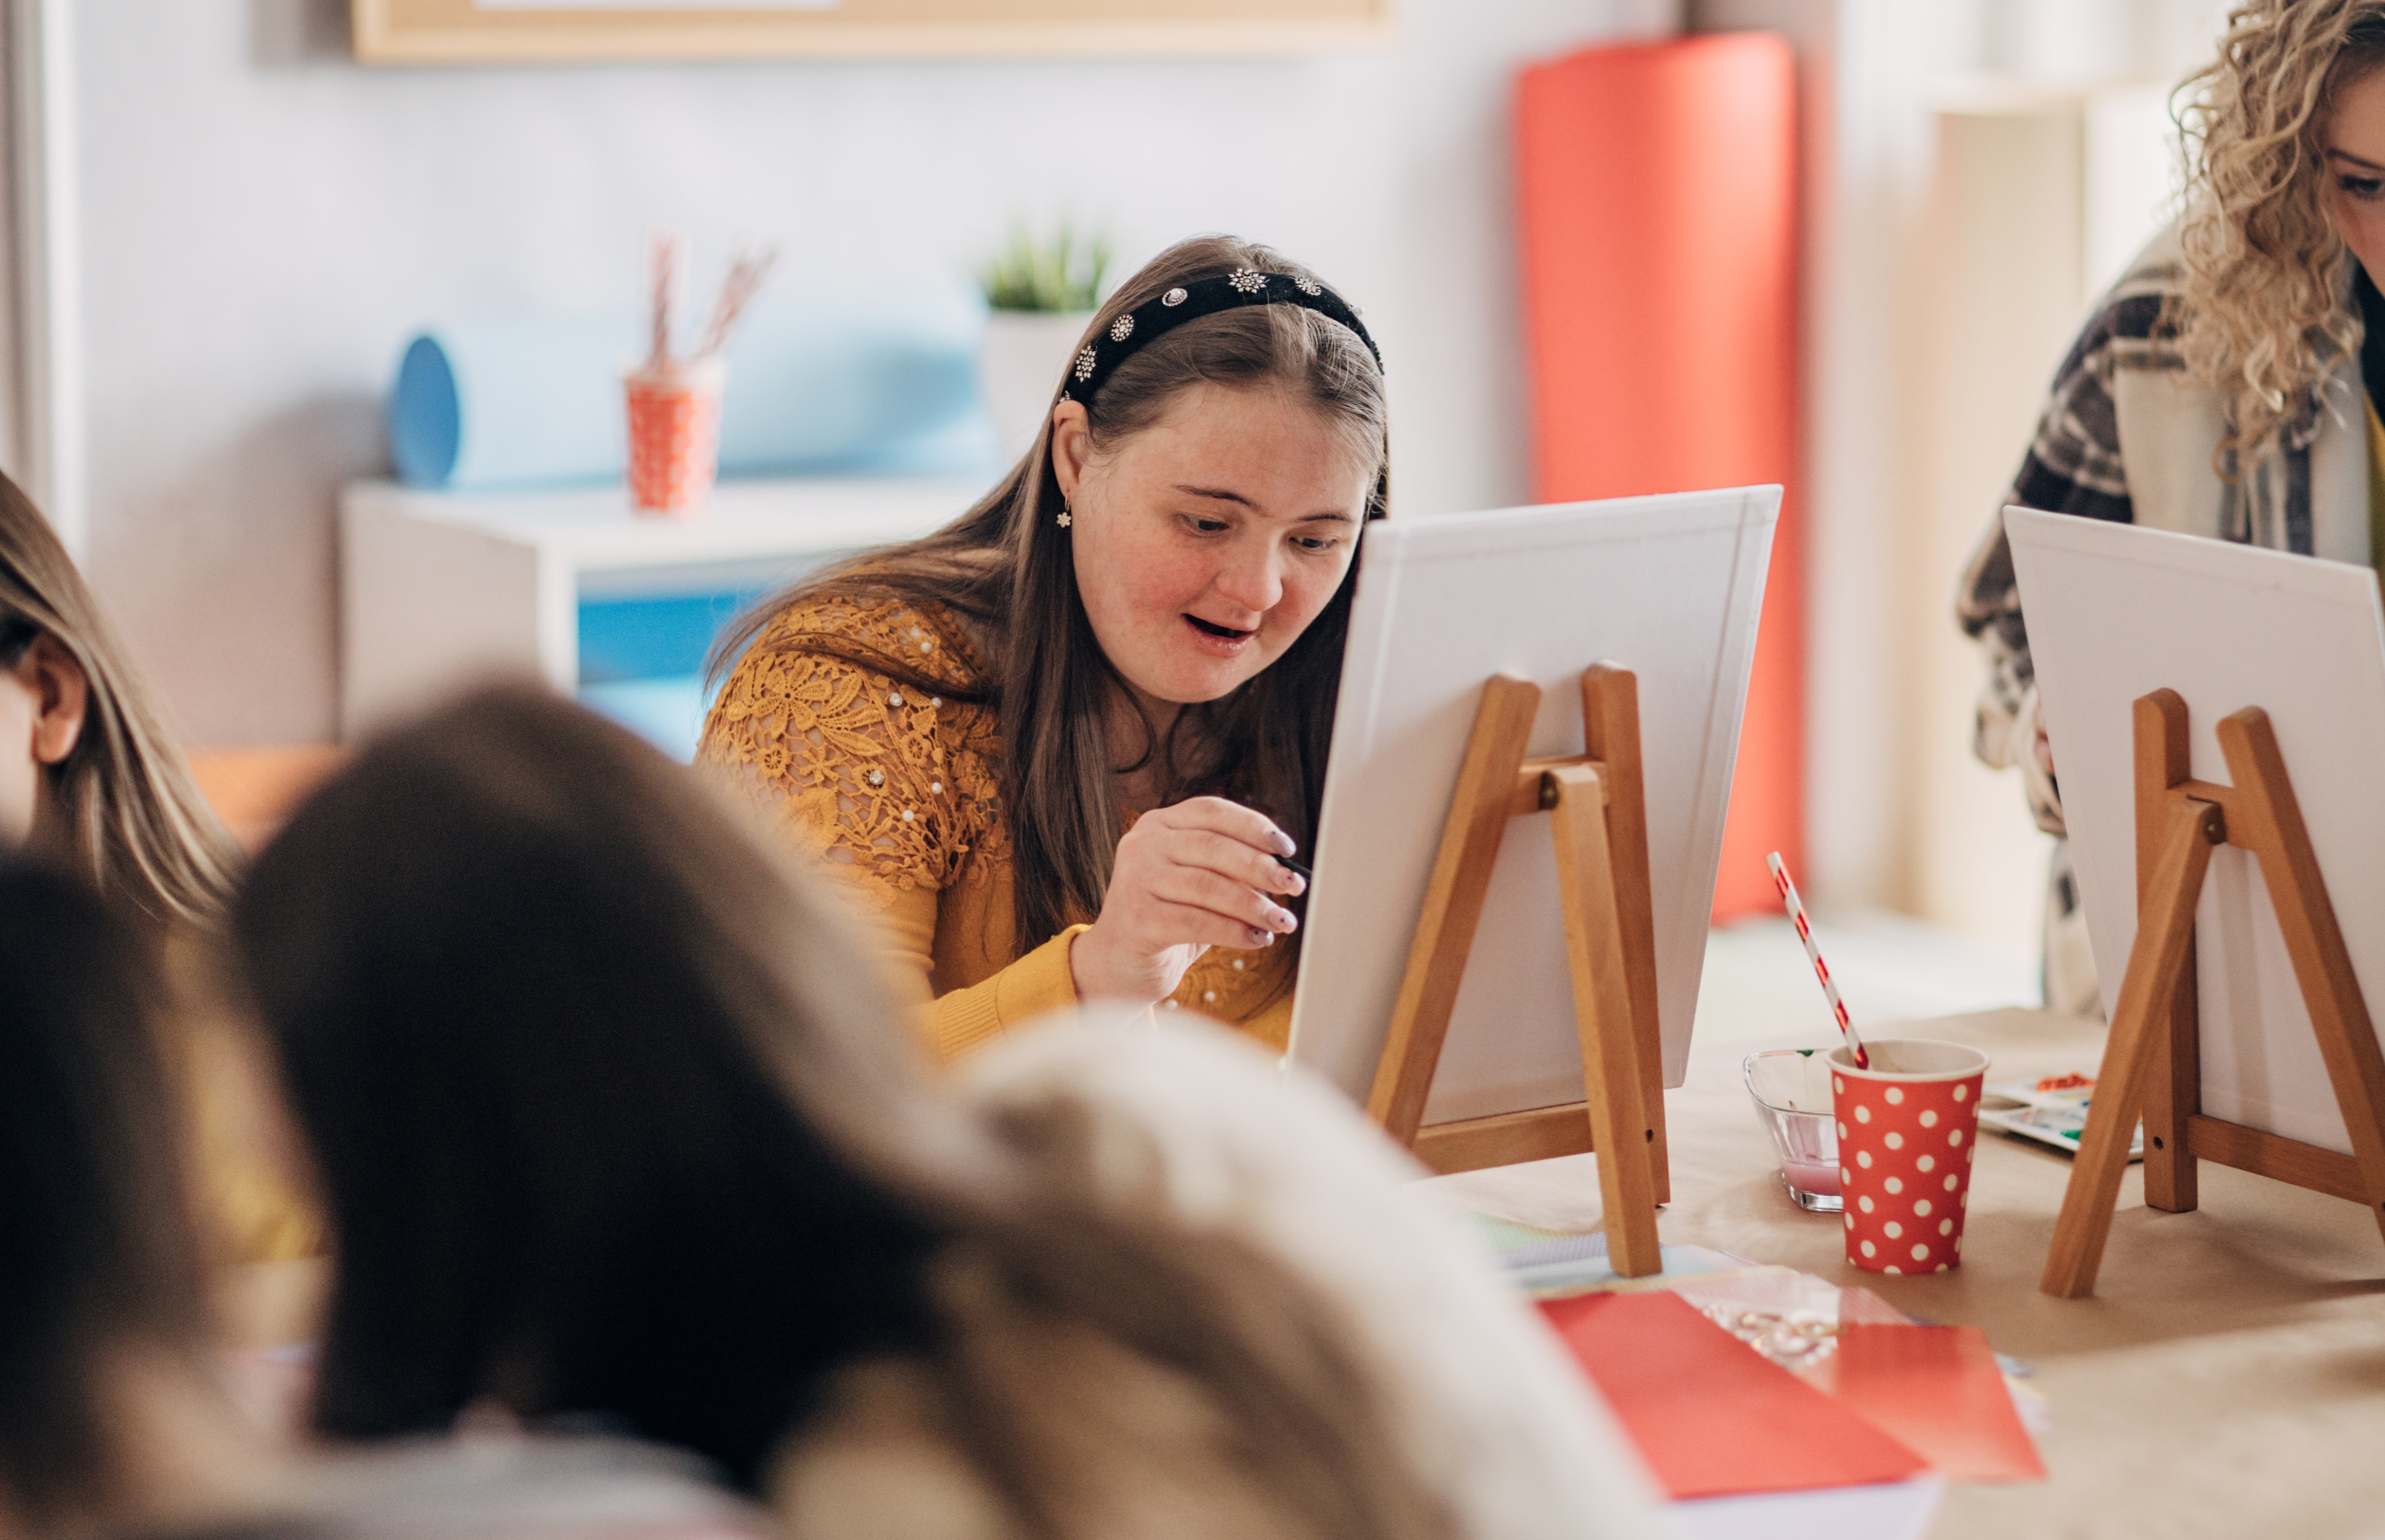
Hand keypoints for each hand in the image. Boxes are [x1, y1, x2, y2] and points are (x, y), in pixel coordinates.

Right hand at [1068, 796, 1306, 1006]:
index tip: (1287, 849)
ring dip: (1254, 905)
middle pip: (1213, 846)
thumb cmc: (1170, 918)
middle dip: (1261, 867)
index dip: (1253, 826)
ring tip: (1281, 921)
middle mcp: (1142, 844)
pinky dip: (1235, 931)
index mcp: (1159, 824)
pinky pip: (1198, 922)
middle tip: (1294, 886)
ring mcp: (1135, 879)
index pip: (1212, 811)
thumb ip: (1229, 868)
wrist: (1120, 963)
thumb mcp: (1198, 883)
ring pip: (1209, 886)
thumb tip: (1285, 870)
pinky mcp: (1137, 918)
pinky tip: (1257, 940)